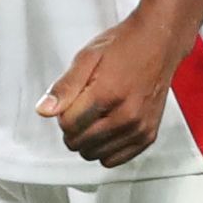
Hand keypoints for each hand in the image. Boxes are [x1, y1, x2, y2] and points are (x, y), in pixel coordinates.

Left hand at [33, 12, 183, 167]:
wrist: (158, 43)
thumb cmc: (124, 46)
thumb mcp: (87, 57)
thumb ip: (64, 87)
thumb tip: (44, 111)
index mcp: (108, 94)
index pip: (67, 125)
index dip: (63, 113)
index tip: (73, 100)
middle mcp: (126, 115)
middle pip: (79, 143)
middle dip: (74, 127)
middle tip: (84, 106)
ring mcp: (139, 128)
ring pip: (94, 154)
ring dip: (88, 139)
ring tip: (98, 115)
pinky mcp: (148, 135)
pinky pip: (115, 159)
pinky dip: (106, 148)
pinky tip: (108, 128)